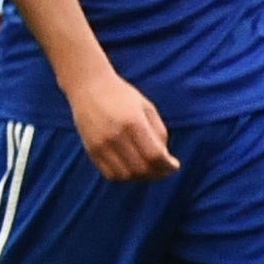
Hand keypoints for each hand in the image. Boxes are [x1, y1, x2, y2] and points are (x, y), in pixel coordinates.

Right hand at [66, 66, 177, 181]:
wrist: (89, 86)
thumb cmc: (122, 95)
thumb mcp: (147, 107)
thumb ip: (159, 132)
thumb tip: (164, 159)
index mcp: (133, 122)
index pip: (154, 156)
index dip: (167, 166)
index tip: (174, 166)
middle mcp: (116, 135)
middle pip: (141, 169)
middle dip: (157, 173)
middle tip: (163, 170)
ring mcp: (101, 145)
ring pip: (126, 176)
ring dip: (140, 177)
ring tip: (148, 170)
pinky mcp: (91, 150)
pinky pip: (110, 174)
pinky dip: (124, 177)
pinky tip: (131, 168)